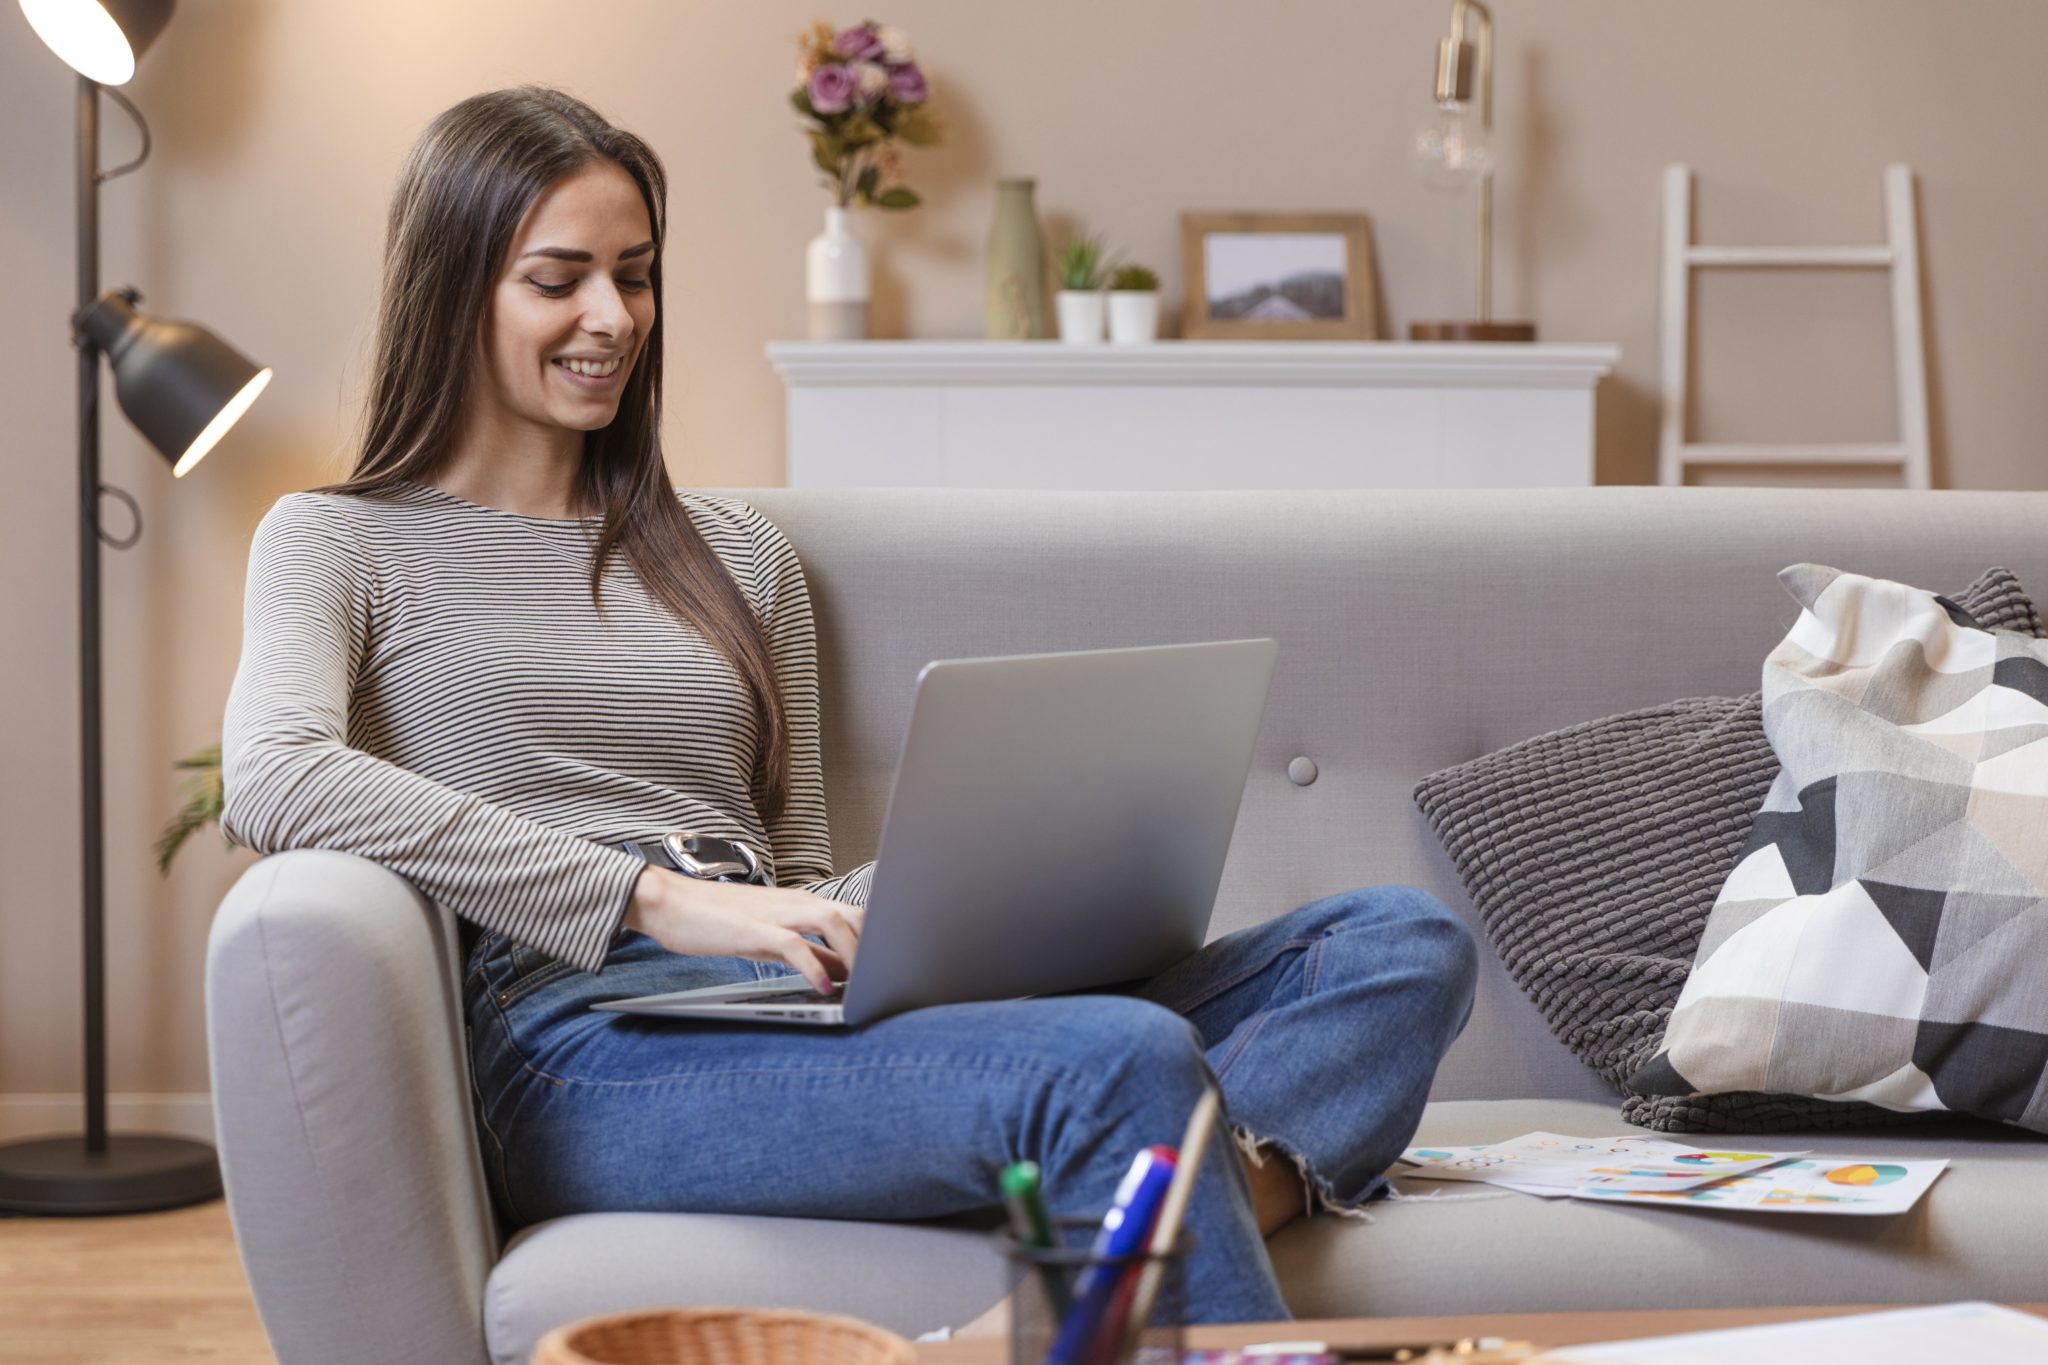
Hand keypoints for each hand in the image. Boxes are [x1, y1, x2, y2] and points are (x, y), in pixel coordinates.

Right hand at [623, 867, 863, 994]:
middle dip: (876, 946)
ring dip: (856, 953)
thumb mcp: (773, 937)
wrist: (669, 902)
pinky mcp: (754, 929)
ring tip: (866, 985)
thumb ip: (811, 952)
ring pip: (834, 921)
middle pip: (855, 915)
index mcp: (803, 904)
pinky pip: (795, 944)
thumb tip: (845, 973)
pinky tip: (826, 990)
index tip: (893, 969)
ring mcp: (776, 913)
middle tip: (886, 982)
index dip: (880, 940)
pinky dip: (816, 967)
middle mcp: (796, 903)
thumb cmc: (719, 921)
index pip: (856, 915)